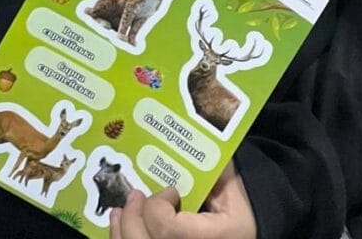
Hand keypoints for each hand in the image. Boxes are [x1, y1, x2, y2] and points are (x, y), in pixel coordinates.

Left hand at [109, 161, 255, 238]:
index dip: (159, 207)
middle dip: (133, 217)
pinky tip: (119, 225)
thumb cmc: (240, 213)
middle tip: (136, 196)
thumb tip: (193, 134)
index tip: (169, 191)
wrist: (243, 235)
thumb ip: (212, 167)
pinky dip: (122, 238)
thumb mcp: (233, 190)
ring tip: (119, 211)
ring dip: (122, 230)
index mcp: (212, 238)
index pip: (169, 230)